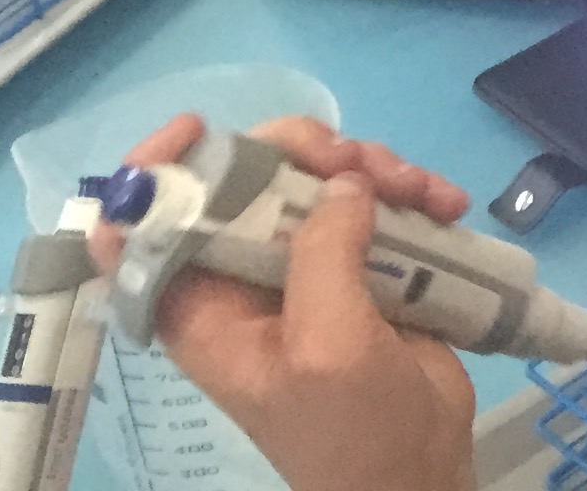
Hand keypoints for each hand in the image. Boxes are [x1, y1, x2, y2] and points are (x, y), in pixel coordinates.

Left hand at [88, 115, 477, 490]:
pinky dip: (412, 193)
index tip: (201, 130)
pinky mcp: (360, 266)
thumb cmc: (351, 430)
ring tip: (426, 195)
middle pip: (244, 179)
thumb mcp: (327, 347)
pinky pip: (373, 201)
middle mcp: (241, 278)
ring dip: (376, 169)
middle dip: (301, 153)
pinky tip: (449, 207)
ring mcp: (305, 267)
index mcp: (200, 307)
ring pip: (317, 179)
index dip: (151, 173)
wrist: (418, 473)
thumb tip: (345, 183)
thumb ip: (323, 255)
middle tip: (355, 162)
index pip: (137, 230)